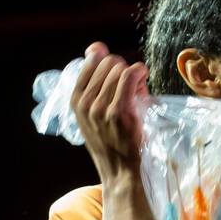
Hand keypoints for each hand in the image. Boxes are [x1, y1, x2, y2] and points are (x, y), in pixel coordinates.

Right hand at [70, 41, 149, 182]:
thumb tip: (95, 46)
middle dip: (124, 68)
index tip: (119, 71)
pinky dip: (140, 72)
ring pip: (121, 69)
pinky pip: (130, 76)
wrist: (121, 173)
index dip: (109, 60)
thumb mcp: (94, 114)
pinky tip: (144, 77)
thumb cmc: (113, 142)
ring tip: (139, 89)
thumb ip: (94, 83)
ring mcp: (101, 108)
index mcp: (76, 101)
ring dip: (134, 74)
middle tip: (132, 85)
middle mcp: (85, 103)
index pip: (92, 59)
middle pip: (109, 62)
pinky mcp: (120, 112)